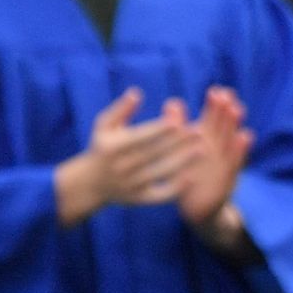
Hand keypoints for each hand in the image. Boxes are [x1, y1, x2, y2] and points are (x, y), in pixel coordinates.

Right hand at [53, 87, 193, 225]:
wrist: (89, 184)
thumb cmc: (102, 147)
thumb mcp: (104, 126)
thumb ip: (121, 109)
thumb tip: (137, 92)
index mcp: (113, 147)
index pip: (140, 137)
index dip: (159, 129)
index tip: (179, 120)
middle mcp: (121, 166)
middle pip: (154, 154)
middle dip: (178, 143)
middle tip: (200, 132)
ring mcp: (130, 184)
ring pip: (160, 173)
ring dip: (183, 162)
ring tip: (203, 150)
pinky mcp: (139, 199)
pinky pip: (160, 195)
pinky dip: (176, 188)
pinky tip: (193, 177)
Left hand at [173, 86, 253, 231]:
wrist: (198, 209)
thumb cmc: (188, 177)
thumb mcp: (180, 151)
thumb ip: (177, 127)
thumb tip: (173, 102)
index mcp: (206, 142)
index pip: (212, 119)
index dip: (215, 105)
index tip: (217, 90)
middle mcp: (218, 150)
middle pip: (223, 127)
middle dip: (226, 111)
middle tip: (228, 95)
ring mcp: (224, 164)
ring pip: (231, 141)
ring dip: (234, 125)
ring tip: (237, 109)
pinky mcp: (228, 179)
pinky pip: (235, 162)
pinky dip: (240, 149)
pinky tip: (245, 136)